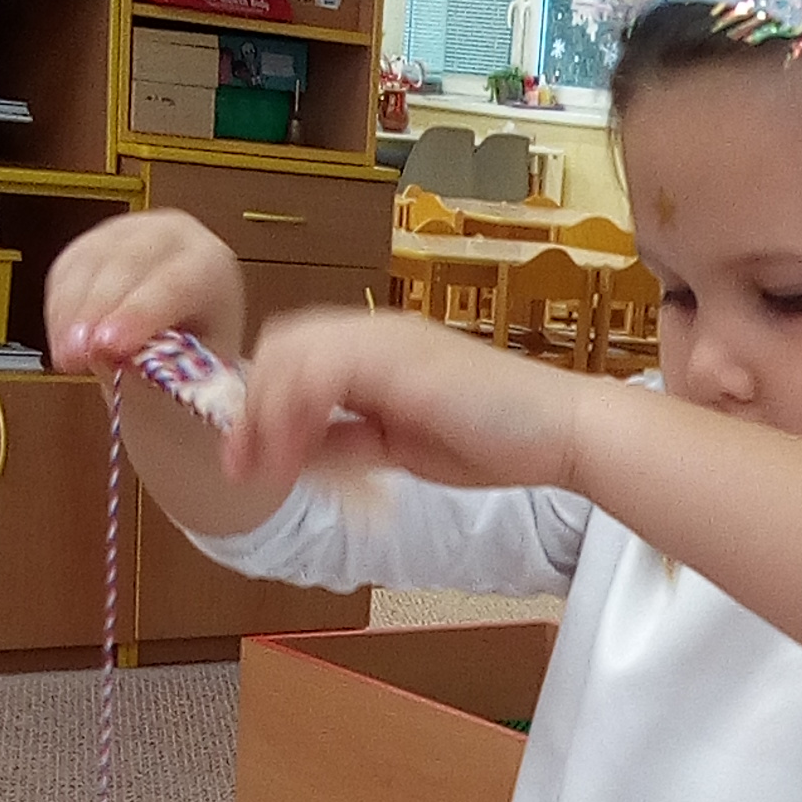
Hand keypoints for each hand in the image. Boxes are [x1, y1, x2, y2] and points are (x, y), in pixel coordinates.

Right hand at [47, 210, 243, 379]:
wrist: (184, 328)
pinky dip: (59, 307)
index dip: (139, 314)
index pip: (176, 283)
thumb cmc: (198, 348)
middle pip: (127, 264)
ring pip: (90, 263)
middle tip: (77, 355)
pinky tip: (62, 340)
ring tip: (67, 356)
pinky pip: (67, 269)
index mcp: (210, 262)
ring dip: (71, 312)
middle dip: (96, 311)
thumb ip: (164, 368)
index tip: (109, 346)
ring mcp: (127, 234)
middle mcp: (170, 236)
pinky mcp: (91, 244)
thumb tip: (123, 365)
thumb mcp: (196, 368)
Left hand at [221, 307, 587, 504]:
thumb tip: (296, 454)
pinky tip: (298, 457)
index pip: (294, 356)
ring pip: (292, 353)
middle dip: (250, 408)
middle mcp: (374, 332)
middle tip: (241, 467)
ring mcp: (386, 339)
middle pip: (281, 346)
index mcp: (375, 349)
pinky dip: (297, 414)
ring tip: (266, 469)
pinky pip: (322, 371)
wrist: (560, 432)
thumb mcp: (398, 448)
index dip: (259, 405)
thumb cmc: (494, 441)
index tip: (246, 461)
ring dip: (266, 414)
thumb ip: (348, 442)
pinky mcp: (399, 356)